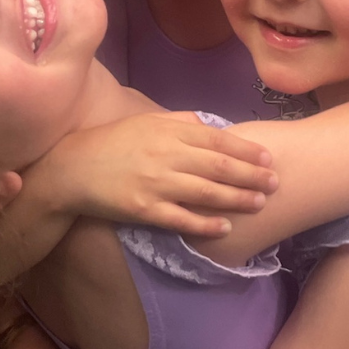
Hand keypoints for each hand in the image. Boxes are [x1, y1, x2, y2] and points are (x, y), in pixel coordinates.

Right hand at [33, 112, 277, 237]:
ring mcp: (156, 183)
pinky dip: (206, 223)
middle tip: (275, 182)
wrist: (72, 168)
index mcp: (169, 131)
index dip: (247, 150)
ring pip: (206, 192)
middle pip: (219, 166)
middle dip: (252, 175)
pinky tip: (225, 227)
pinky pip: (182, 218)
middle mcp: (166, 155)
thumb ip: (180, 122)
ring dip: (237, 198)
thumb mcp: (146, 121)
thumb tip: (211, 126)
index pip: (218, 140)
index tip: (268, 158)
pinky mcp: (144, 209)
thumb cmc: (113, 142)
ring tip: (260, 203)